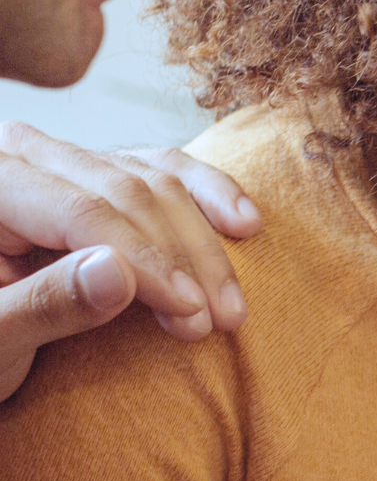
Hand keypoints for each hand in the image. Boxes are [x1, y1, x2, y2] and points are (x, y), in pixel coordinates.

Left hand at [0, 122, 261, 397]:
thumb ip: (41, 305)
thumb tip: (118, 273)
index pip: (83, 210)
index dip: (145, 260)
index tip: (188, 312)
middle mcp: (28, 159)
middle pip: (129, 192)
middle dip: (181, 257)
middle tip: (213, 320)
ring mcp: (68, 163)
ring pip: (158, 182)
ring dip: (204, 244)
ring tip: (229, 307)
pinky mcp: (102, 177)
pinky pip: (167, 171)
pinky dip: (209, 195)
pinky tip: (245, 225)